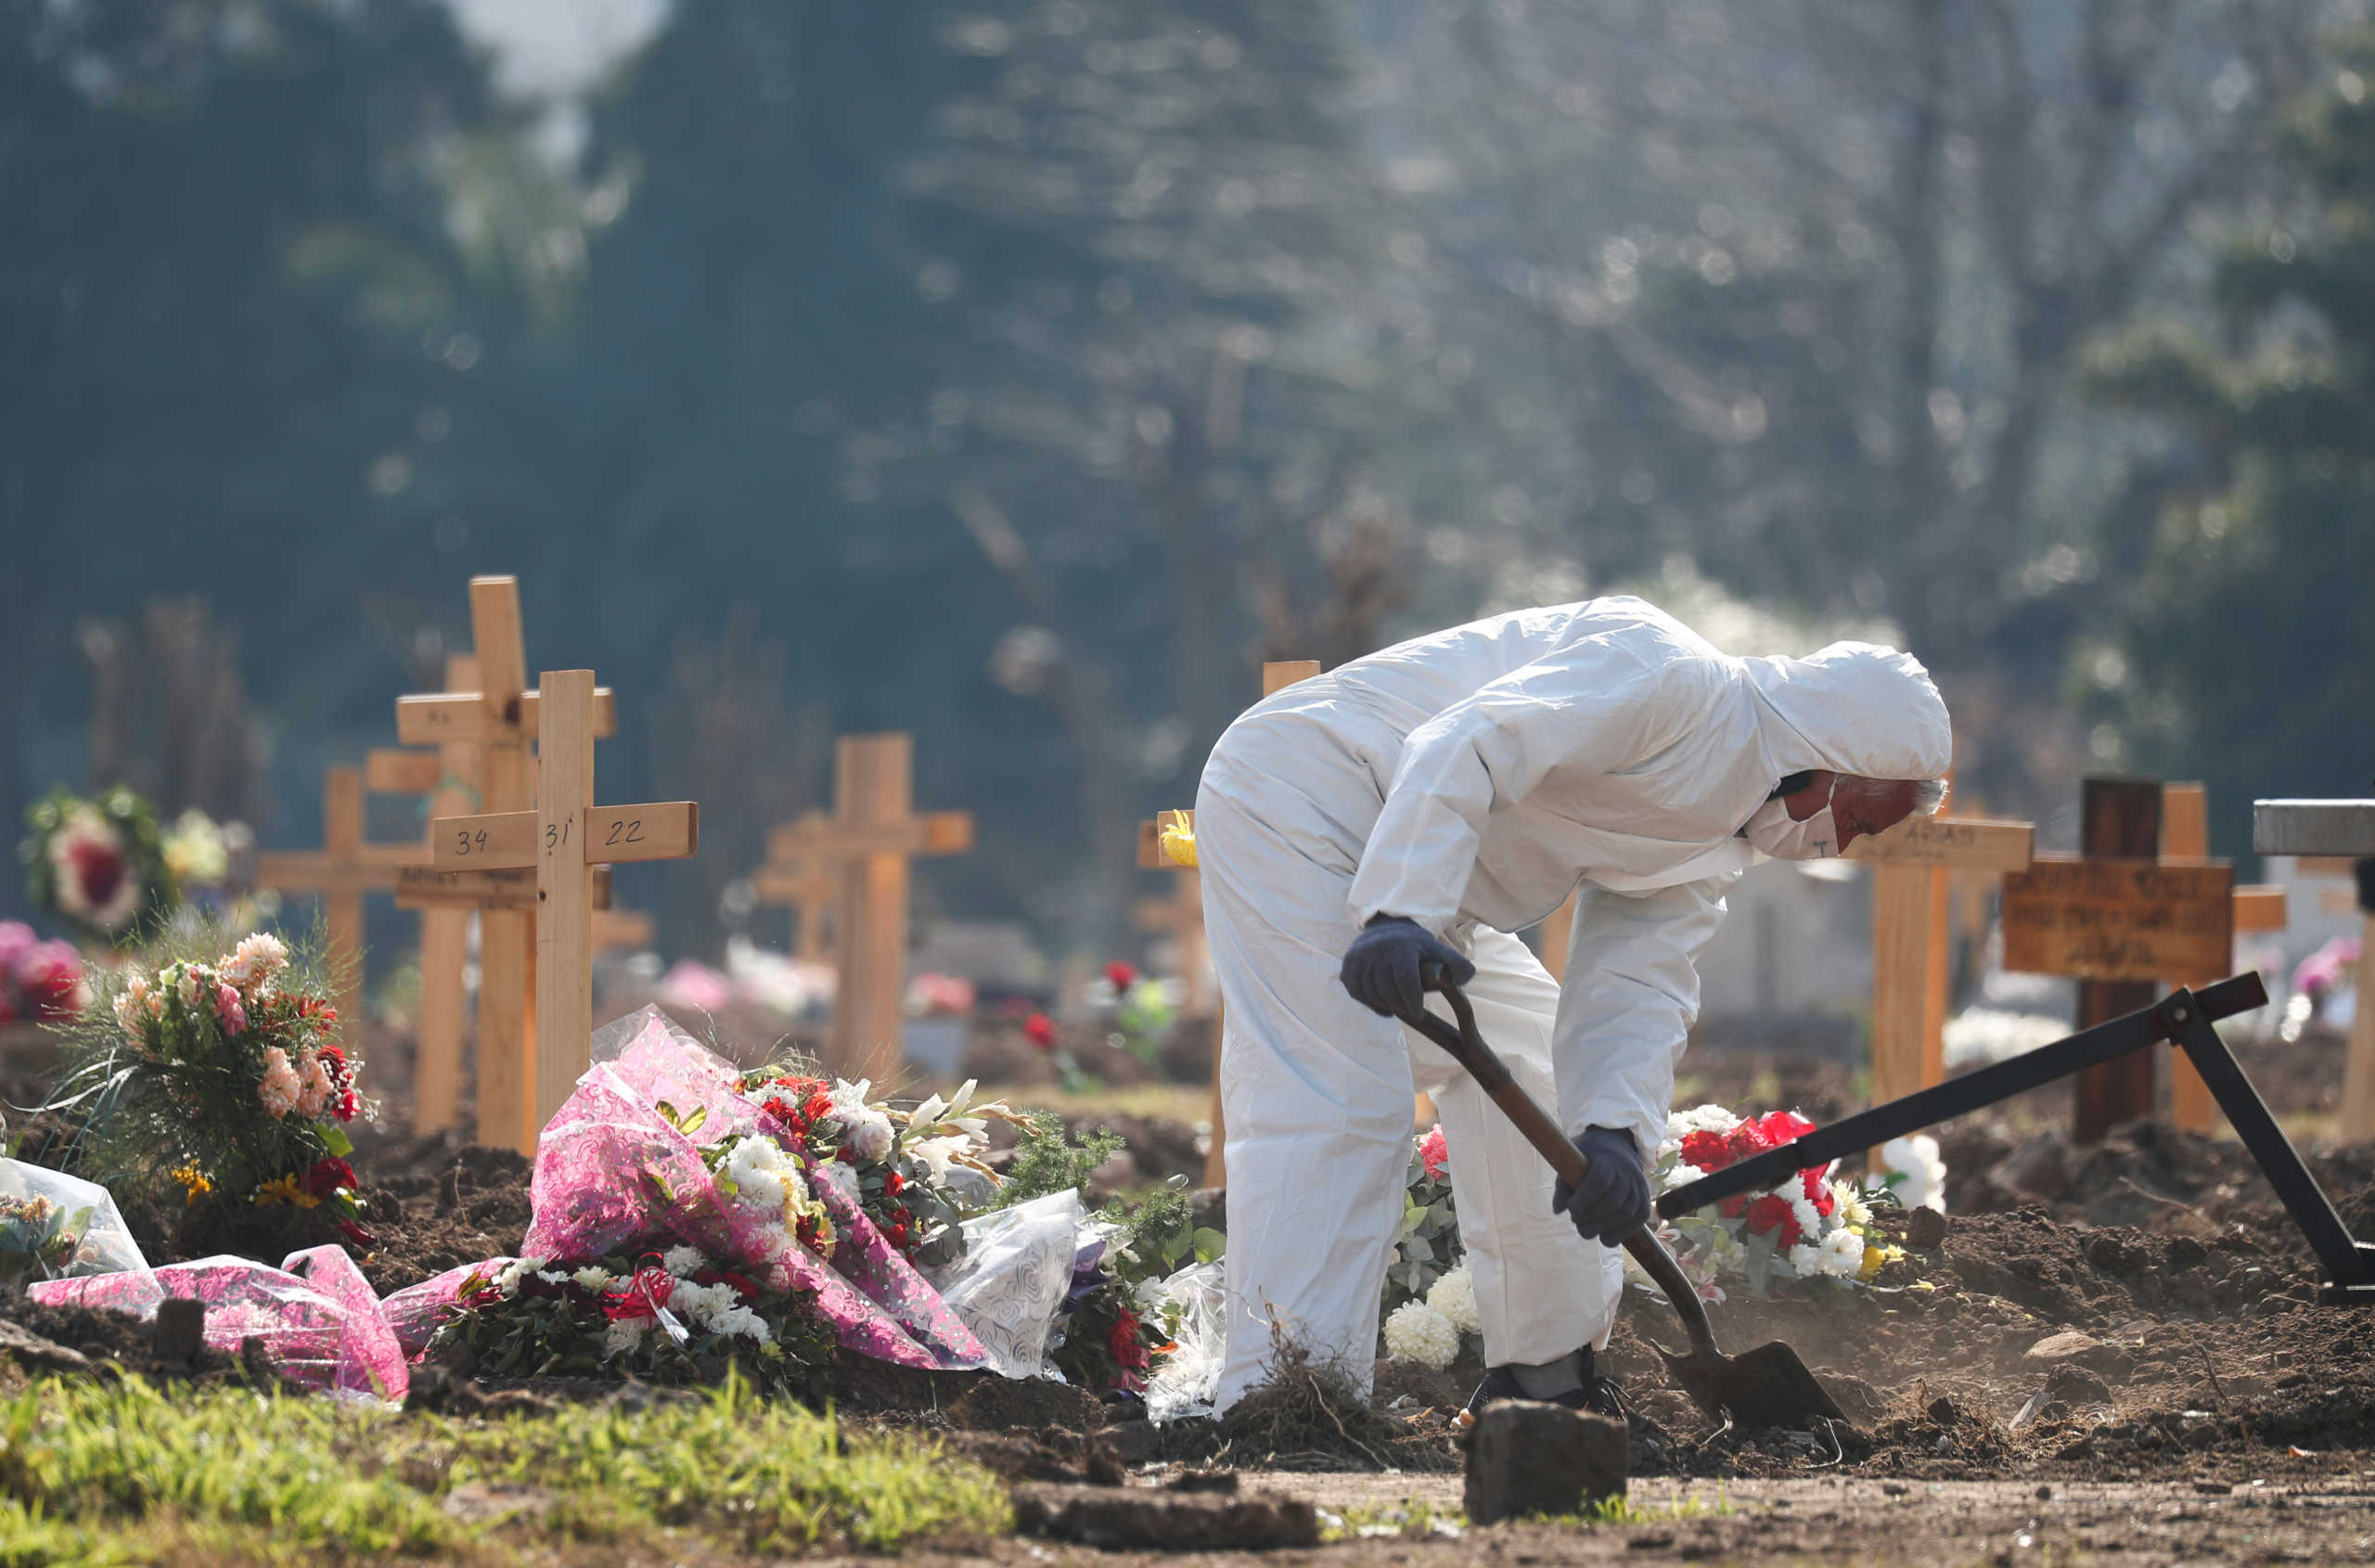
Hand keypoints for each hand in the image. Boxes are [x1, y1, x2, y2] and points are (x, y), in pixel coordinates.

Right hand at [1338, 916, 1474, 1019]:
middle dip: (1402, 1006)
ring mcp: (1358, 960)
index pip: (1405, 981)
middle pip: (1389, 992)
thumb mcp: (1437, 949)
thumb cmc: (1415, 945)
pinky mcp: (1348, 968)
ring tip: (1399, 1004)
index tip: (1419, 1013)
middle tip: (1411, 1010)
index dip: (1413, 1002)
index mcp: (1400, 947)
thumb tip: (1466, 978)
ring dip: (1387, 1005)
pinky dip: (1371, 1003)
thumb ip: (1456, 964)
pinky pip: (1359, 994)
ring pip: (1373, 995)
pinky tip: (1384, 1002)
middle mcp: (1375, 951)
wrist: (1384, 929)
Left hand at [1551, 1126, 1650, 1245]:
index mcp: (1607, 1160)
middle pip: (1612, 1201)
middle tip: (1575, 1220)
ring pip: (1626, 1214)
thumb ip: (1563, 1185)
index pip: (1600, 1181)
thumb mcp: (1572, 1162)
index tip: (1571, 1208)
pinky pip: (1637, 1221)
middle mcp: (1627, 1173)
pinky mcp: (1645, 1202)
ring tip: (1585, 1230)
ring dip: (1603, 1228)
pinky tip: (1604, 1237)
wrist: (1617, 1149)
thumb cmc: (1588, 1158)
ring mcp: (1639, 1188)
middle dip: (1591, 1217)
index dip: (1584, 1199)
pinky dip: (1620, 1233)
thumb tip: (1558, 1210)